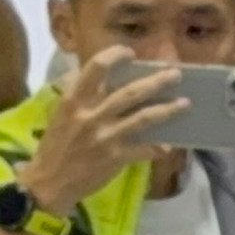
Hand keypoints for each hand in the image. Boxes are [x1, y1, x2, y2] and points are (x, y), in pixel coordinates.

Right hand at [15, 43, 184, 214]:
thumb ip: (81, 96)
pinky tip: (168, 145)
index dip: (115, 56)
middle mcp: (90, 115)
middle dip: (156, 82)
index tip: (131, 53)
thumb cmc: (55, 145)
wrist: (49, 181)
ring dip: (168, 110)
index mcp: (74, 100)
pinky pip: (144, 149)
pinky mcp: (115, 158)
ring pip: (144, 118)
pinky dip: (158, 147)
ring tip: (185, 103)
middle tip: (176, 73)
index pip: (96, 68)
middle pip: (130, 93)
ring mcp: (105, 137)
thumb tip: (102, 78)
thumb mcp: (62, 114)